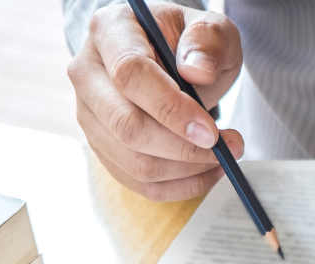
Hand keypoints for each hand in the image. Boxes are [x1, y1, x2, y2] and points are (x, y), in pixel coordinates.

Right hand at [67, 2, 243, 200]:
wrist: (169, 56)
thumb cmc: (188, 42)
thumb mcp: (209, 28)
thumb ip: (208, 41)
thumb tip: (197, 72)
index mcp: (110, 31)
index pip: (130, 75)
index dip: (171, 109)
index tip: (211, 132)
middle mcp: (88, 74)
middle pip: (125, 125)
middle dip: (182, 148)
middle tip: (226, 147)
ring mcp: (89, 114)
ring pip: (131, 161)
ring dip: (184, 170)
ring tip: (223, 158)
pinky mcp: (101, 145)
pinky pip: (136, 180)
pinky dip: (177, 184)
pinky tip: (205, 172)